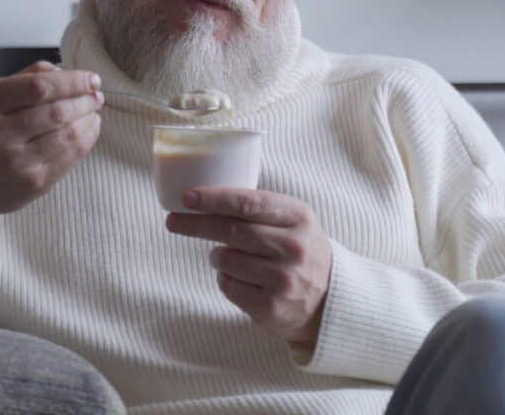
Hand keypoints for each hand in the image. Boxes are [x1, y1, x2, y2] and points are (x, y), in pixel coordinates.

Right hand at [0, 61, 102, 235]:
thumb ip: (25, 79)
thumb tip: (67, 73)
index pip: (39, 87)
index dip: (72, 81)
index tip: (91, 78)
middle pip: (58, 112)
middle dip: (85, 99)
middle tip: (97, 94)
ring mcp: (15, 164)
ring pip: (69, 136)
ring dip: (89, 119)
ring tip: (93, 109)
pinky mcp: (33, 184)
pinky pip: (71, 159)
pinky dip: (87, 139)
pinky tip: (90, 128)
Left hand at [166, 187, 331, 344]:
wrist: (330, 298)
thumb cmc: (299, 249)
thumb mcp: (292, 220)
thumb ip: (257, 208)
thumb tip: (202, 199)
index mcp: (298, 216)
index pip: (248, 202)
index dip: (214, 198)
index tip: (187, 197)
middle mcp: (293, 246)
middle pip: (229, 230)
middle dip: (195, 224)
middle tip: (173, 221)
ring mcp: (283, 279)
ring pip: (225, 258)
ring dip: (218, 255)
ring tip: (231, 256)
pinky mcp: (271, 306)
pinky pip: (227, 285)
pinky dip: (225, 278)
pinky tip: (241, 277)